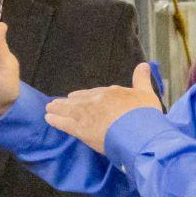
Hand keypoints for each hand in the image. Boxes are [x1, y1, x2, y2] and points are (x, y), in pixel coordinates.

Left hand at [44, 63, 162, 153]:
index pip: (94, 93)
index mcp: (111, 93)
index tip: (78, 97)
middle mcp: (96, 101)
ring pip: (68, 110)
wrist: (138, 132)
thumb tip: (144, 64)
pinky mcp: (81, 129)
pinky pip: (64, 123)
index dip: (85, 96)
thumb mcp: (147, 94)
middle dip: (68, 102)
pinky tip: (48, 119)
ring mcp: (86, 114)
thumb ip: (142, 80)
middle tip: (58, 102)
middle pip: (78, 100)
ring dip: (58, 108)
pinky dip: (55, 120)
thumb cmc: (145, 115)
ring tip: (50, 108)